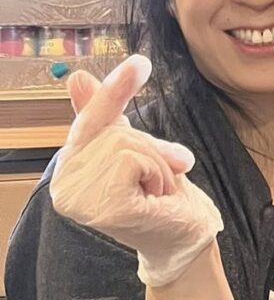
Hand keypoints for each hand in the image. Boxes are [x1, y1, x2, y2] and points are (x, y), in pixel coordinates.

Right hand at [50, 55, 223, 286]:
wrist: (184, 236)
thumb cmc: (159, 195)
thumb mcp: (133, 148)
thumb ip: (104, 116)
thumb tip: (75, 77)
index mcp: (66, 171)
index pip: (89, 120)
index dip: (113, 92)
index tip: (140, 62)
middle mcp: (62, 187)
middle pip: (113, 129)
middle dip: (149, 147)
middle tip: (159, 178)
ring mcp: (79, 199)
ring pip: (126, 143)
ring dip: (156, 164)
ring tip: (155, 190)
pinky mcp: (103, 206)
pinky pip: (134, 159)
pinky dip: (157, 173)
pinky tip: (154, 199)